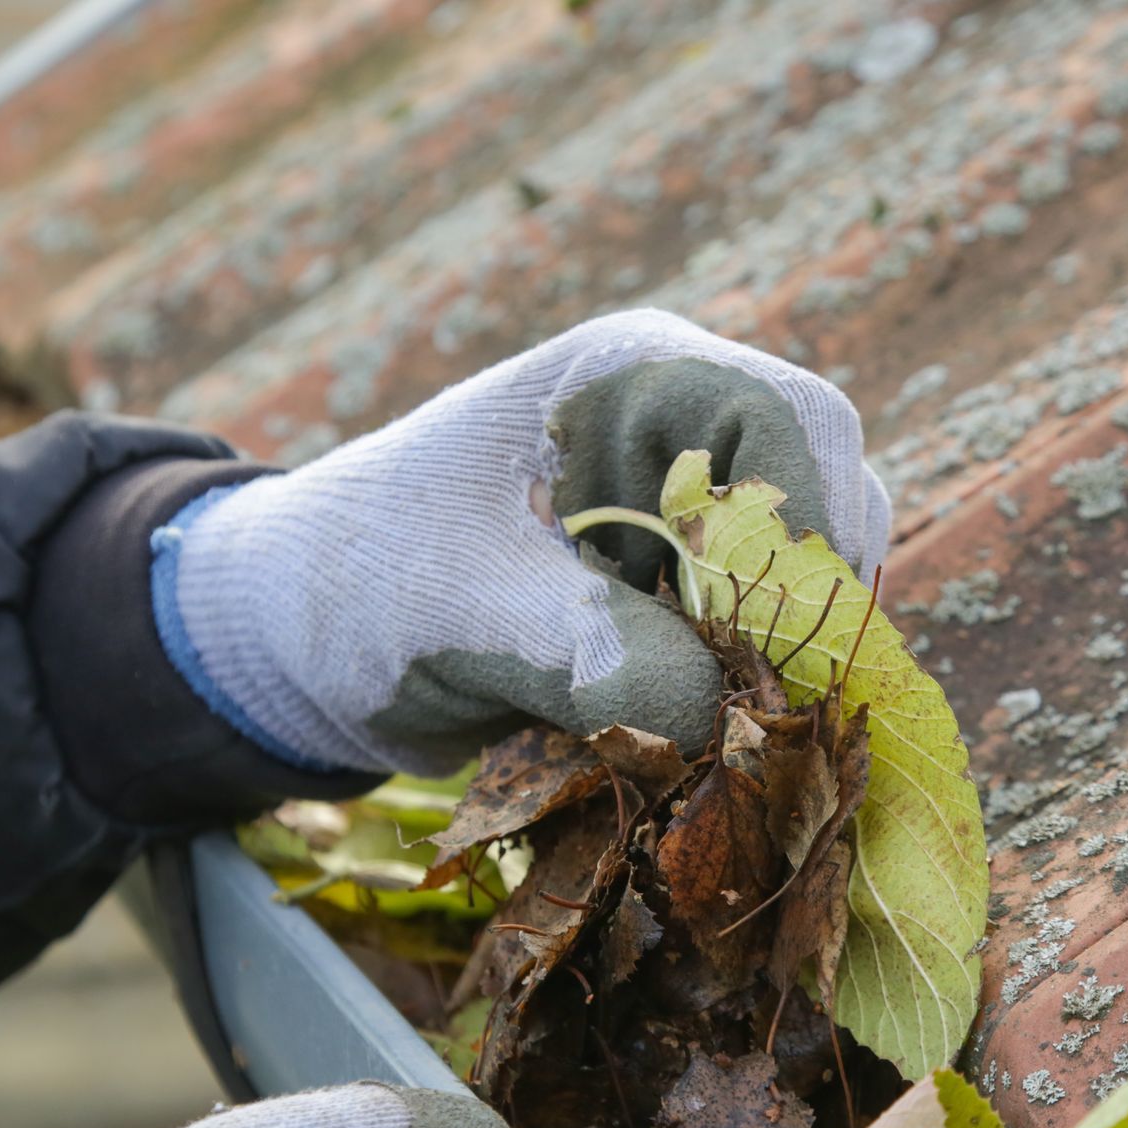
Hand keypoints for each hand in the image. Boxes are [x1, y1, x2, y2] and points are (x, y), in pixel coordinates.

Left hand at [160, 308, 888, 774]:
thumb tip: (726, 722)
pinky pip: (761, 649)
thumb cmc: (363, 581)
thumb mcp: (469, 614)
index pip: (788, 422)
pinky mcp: (679, 604)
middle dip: (802, 615)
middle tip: (751, 714)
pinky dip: (742, 704)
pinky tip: (688, 748)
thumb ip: (595, 654)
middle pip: (824, 506)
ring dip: (776, 671)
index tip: (779, 644)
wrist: (303, 641)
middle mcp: (682, 437)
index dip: (807, 527)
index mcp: (633, 379)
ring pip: (806, 589)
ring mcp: (688, 521)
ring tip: (705, 737)